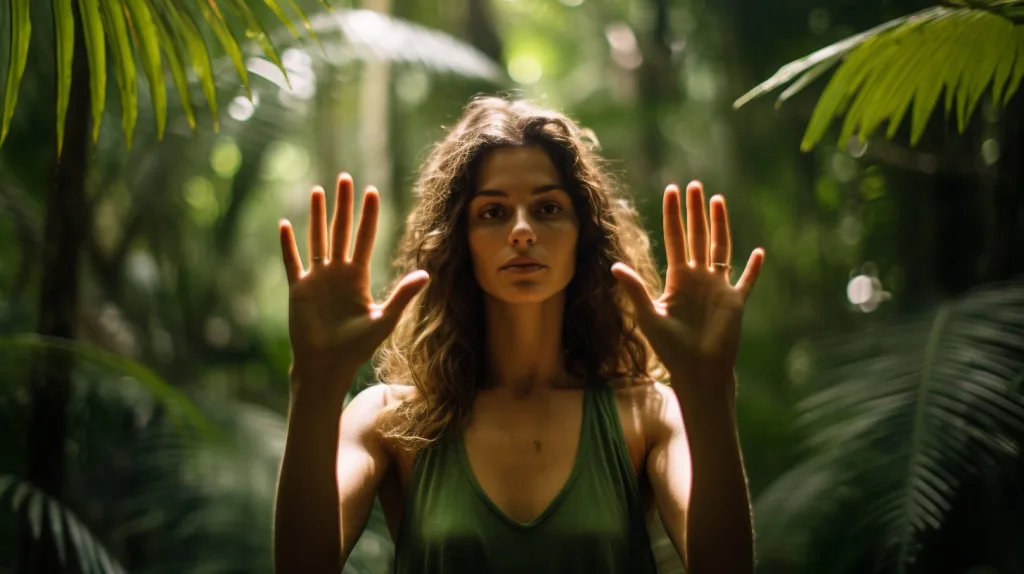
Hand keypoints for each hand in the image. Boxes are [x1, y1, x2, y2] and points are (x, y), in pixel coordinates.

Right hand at [279, 173, 429, 398]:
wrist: (327, 366)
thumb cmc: (356, 347)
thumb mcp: (384, 319)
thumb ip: (402, 295)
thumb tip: (425, 274)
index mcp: (358, 277)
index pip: (364, 238)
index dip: (368, 215)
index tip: (372, 191)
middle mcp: (337, 273)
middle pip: (341, 231)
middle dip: (343, 205)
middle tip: (344, 177)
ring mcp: (317, 279)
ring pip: (317, 239)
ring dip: (316, 216)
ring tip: (317, 190)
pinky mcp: (299, 290)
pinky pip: (292, 262)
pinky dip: (288, 244)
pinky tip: (285, 224)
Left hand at [611, 181, 763, 396]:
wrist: (695, 371)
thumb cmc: (670, 348)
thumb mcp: (649, 316)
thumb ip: (635, 289)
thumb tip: (615, 266)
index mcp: (677, 278)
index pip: (675, 239)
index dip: (673, 215)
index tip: (671, 190)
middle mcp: (698, 278)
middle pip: (697, 237)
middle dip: (695, 212)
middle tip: (694, 186)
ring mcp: (718, 288)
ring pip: (721, 249)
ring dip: (721, 226)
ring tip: (718, 200)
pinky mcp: (735, 302)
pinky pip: (746, 281)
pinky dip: (753, 268)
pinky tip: (759, 252)